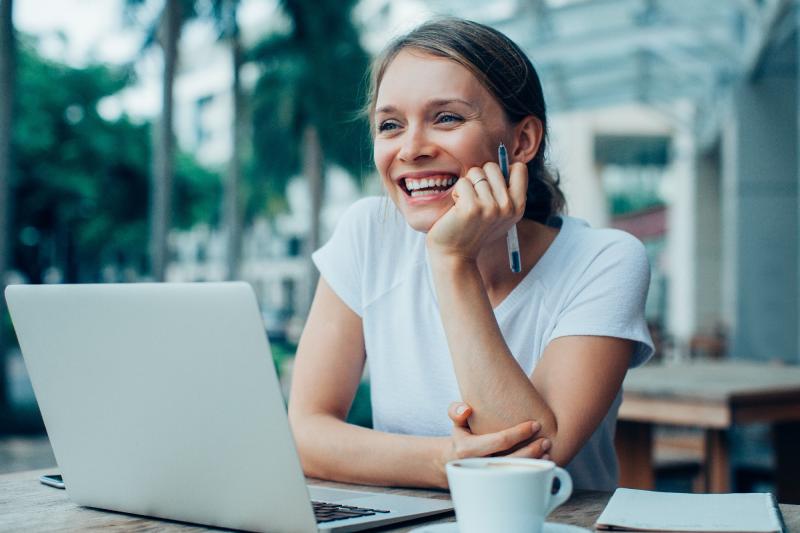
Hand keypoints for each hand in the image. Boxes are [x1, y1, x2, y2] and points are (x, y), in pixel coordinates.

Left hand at [426, 161, 527, 260]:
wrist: (455, 256)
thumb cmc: (473, 231)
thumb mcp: (498, 214)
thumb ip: (505, 193)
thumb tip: (506, 163)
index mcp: (518, 207)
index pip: (520, 168)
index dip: (502, 171)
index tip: (491, 184)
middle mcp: (508, 206)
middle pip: (493, 166)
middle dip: (478, 177)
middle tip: (474, 197)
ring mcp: (491, 207)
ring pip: (475, 172)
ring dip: (466, 186)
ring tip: (465, 205)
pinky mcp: (472, 207)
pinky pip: (462, 182)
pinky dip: (456, 192)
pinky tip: (457, 209)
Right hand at [435, 402, 550, 487]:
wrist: (456, 462)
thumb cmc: (462, 438)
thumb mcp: (457, 423)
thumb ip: (456, 411)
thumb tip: (467, 409)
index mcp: (467, 450)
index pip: (500, 441)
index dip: (520, 433)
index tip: (535, 424)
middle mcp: (477, 467)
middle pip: (511, 461)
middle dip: (531, 450)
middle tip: (546, 440)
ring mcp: (486, 479)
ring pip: (515, 474)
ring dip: (534, 464)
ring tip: (546, 451)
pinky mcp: (494, 486)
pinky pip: (516, 482)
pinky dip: (531, 474)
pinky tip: (542, 465)